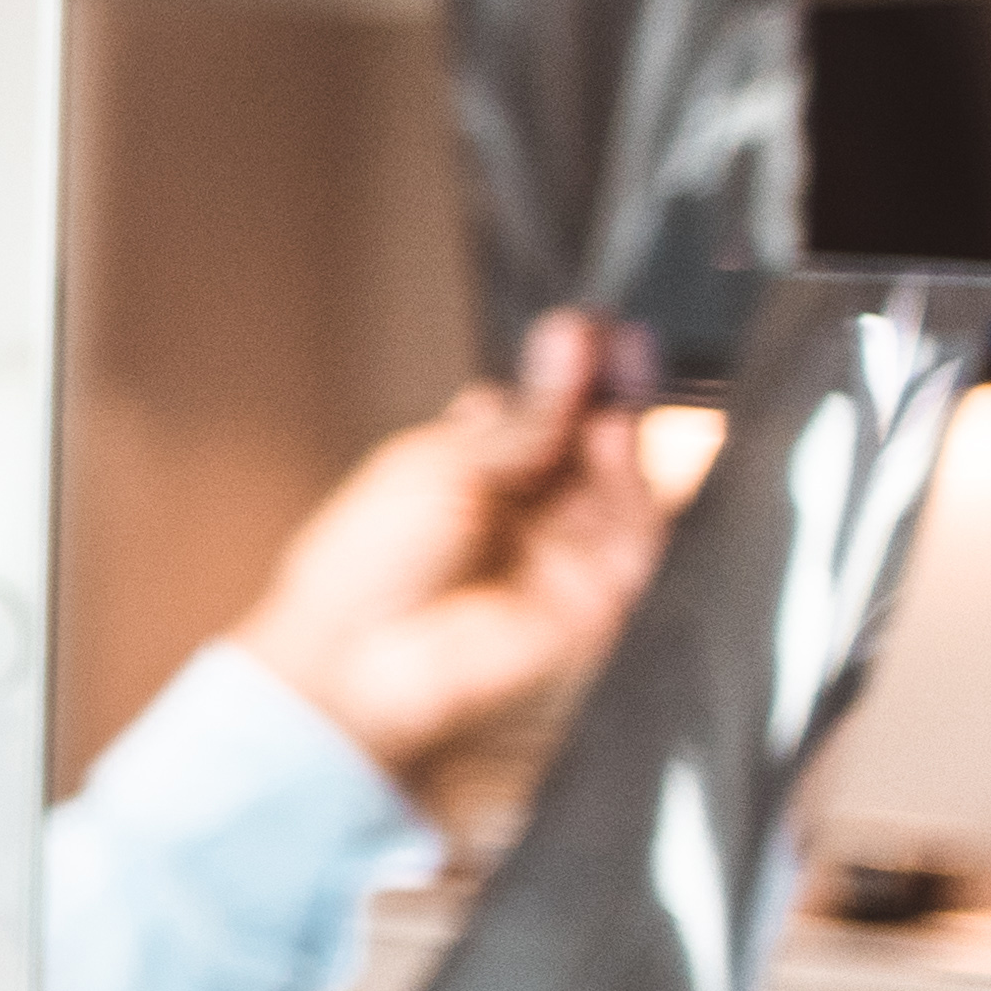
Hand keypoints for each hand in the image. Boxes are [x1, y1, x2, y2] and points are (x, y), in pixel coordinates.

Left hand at [224, 308, 669, 780]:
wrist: (356, 661)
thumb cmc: (364, 566)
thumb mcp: (439, 464)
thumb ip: (523, 415)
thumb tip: (569, 342)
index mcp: (470, 471)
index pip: (538, 410)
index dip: (562, 370)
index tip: (580, 329)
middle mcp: (522, 511)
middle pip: (586, 439)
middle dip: (603, 387)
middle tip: (612, 341)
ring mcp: (560, 553)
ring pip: (617, 480)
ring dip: (619, 424)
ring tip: (612, 379)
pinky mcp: (595, 598)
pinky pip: (634, 533)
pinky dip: (631, 482)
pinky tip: (611, 434)